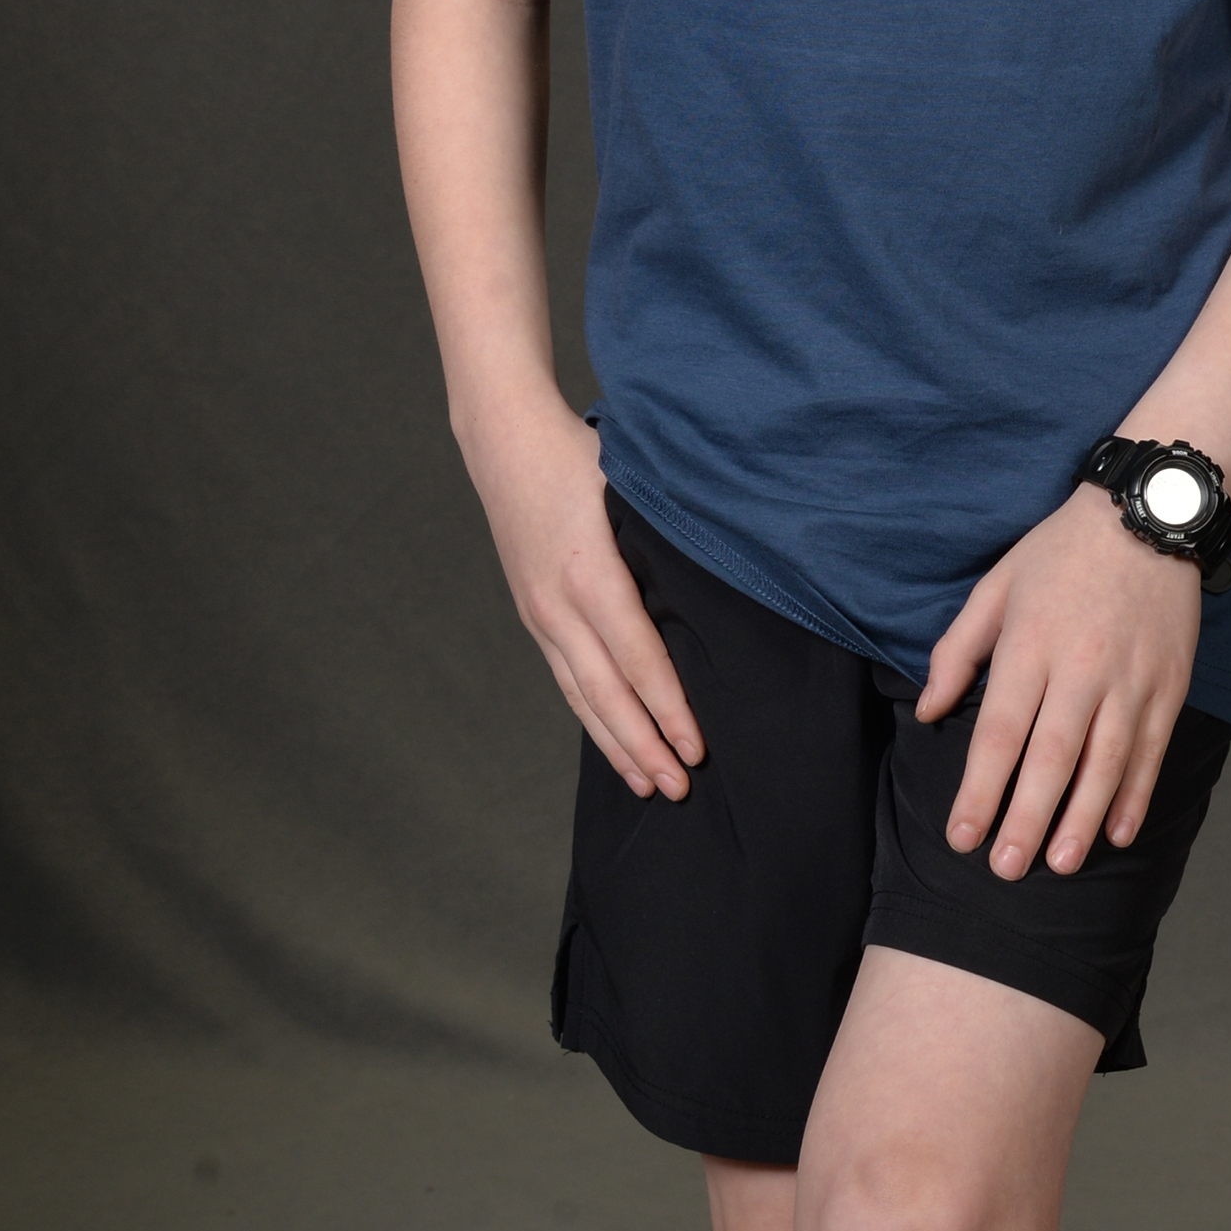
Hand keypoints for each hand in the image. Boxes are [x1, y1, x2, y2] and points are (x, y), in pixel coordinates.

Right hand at [465, 404, 705, 801]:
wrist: (505, 441)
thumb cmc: (581, 455)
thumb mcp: (632, 485)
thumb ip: (667, 537)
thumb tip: (726, 576)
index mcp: (591, 572)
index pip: (639, 657)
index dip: (669, 707)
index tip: (697, 748)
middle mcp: (559, 604)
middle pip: (607, 693)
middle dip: (645, 746)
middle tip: (680, 789)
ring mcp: (540, 614)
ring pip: (581, 695)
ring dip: (616, 744)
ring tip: (647, 786)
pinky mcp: (533, 615)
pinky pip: (566, 679)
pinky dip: (592, 717)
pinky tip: (613, 742)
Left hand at [916, 483, 1201, 876]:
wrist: (1145, 516)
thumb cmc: (1059, 553)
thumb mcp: (995, 587)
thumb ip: (957, 652)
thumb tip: (929, 713)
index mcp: (1030, 645)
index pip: (999, 732)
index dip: (979, 790)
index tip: (961, 836)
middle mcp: (1081, 669)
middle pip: (1051, 758)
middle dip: (1026, 819)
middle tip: (1006, 868)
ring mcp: (1131, 680)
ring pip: (1105, 763)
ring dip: (1081, 819)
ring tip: (1058, 863)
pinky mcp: (1168, 685)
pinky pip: (1151, 751)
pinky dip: (1136, 796)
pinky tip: (1118, 833)